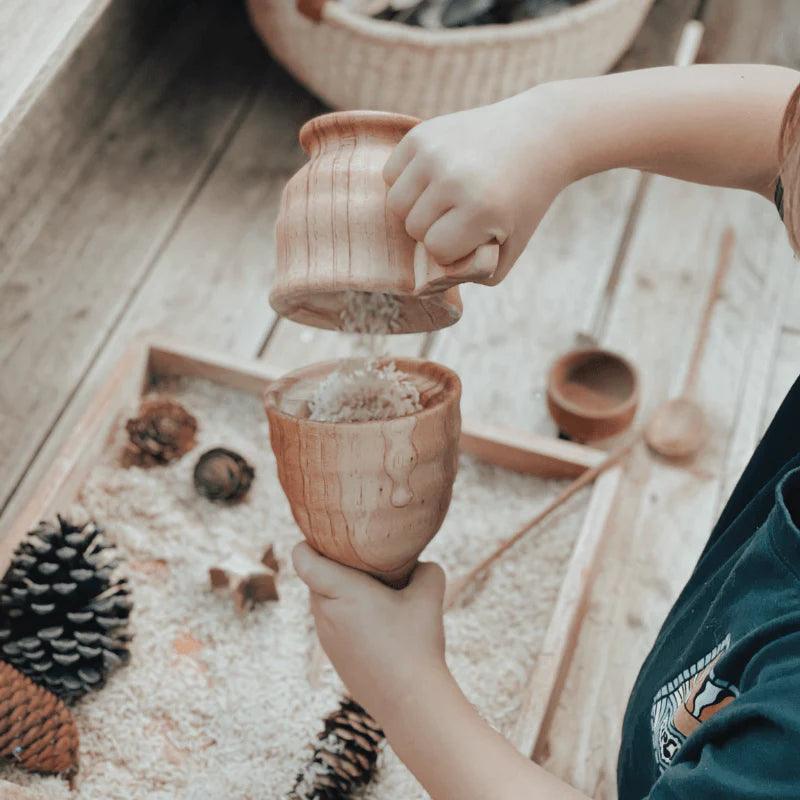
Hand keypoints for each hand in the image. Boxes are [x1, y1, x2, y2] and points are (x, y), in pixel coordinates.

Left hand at [292, 542, 447, 718]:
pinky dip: (348, 615)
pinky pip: (333, 623)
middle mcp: (325, 612)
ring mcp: (326, 637)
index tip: (326, 534)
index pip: (303, 558)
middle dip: (335, 564)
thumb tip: (420, 562)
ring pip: (324, 600)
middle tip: (363, 556)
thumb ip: (426, 568)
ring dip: (342, 591)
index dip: (308, 543)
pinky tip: (377, 621)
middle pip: (316, 576)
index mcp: (340, 590)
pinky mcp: (334, 656)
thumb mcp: (429, 595)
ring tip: (374, 589)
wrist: (410, 702)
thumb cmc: (416, 643)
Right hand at [383, 86, 575, 283]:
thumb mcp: (512, 246)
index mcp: (480, 209)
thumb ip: (476, 272)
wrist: (537, 136)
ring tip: (441, 200)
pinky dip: (405, 181)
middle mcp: (453, 177)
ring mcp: (434, 153)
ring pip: (396, 203)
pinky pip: (391, 173)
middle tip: (459, 214)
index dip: (453, 248)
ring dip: (415, 208)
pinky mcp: (421, 134)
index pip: (436, 249)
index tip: (473, 234)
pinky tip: (431, 178)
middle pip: (413, 227)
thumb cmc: (522, 199)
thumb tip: (434, 279)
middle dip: (433, 228)